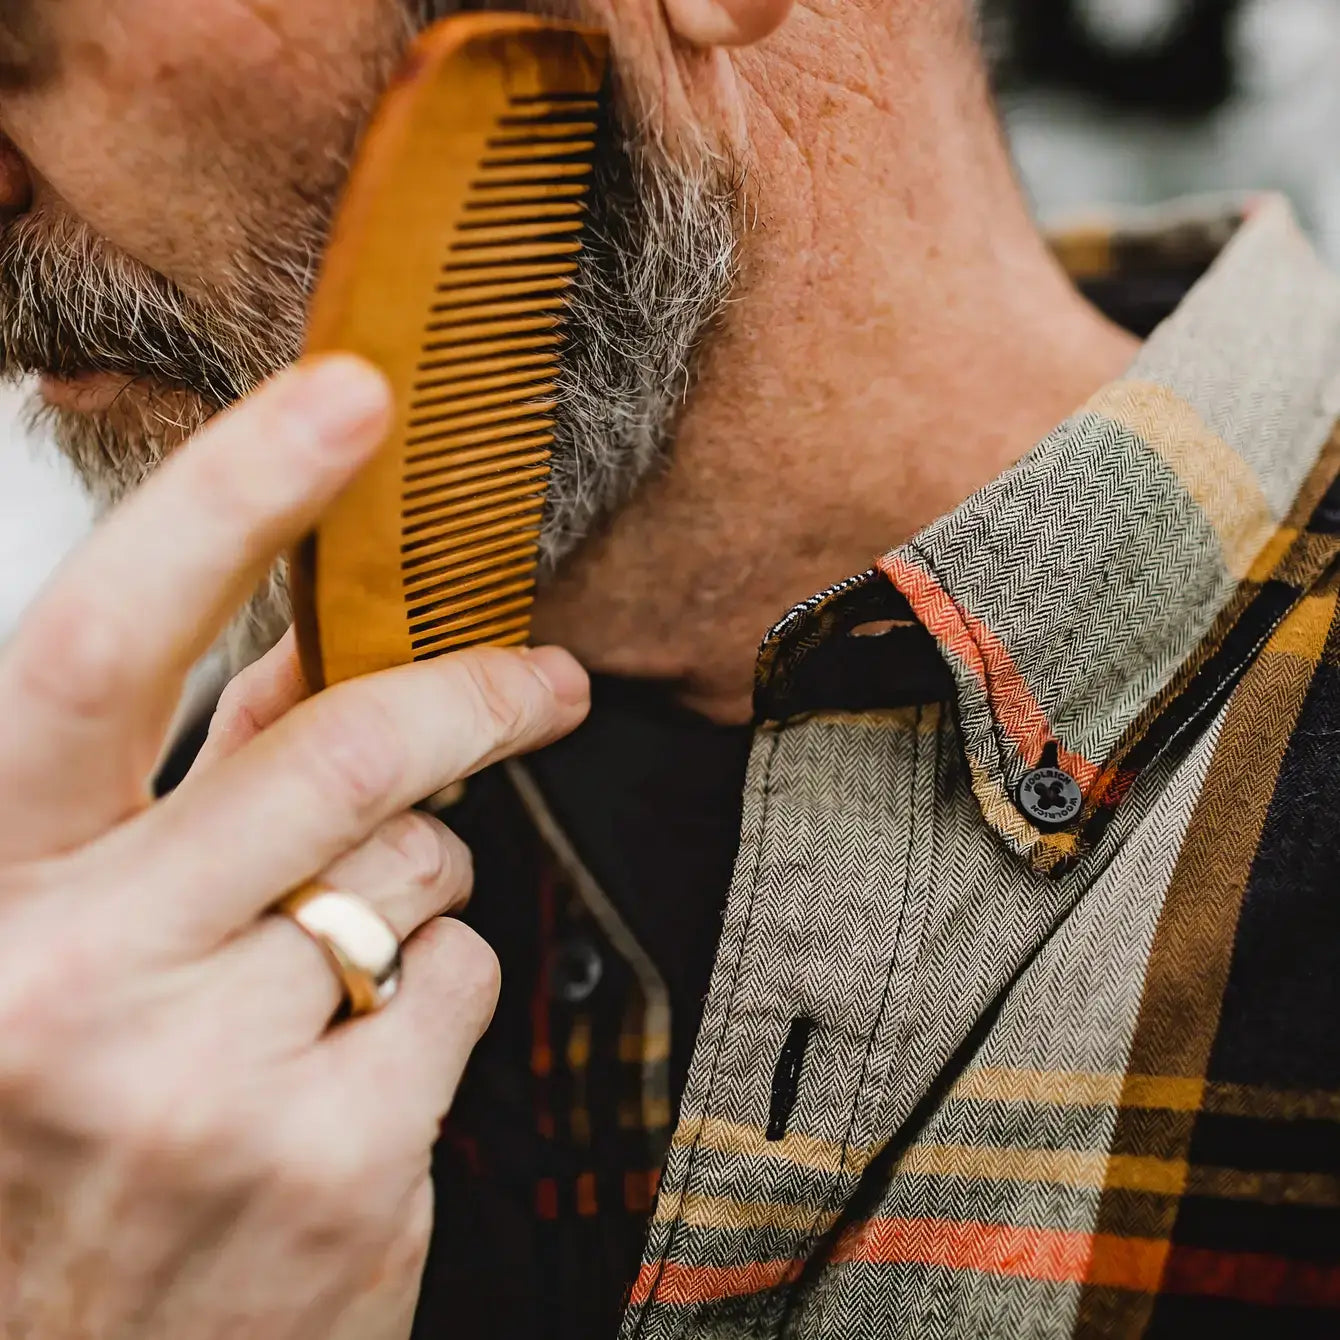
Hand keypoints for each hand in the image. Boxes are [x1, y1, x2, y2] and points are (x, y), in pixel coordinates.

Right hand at [0, 356, 589, 1338]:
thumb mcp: (62, 959)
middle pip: (337, 754)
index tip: (347, 402)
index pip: (97, 653)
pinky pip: (468, 986)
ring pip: (426, 878)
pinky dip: (445, 994)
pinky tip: (362, 1071)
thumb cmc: (59, 1154)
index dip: (225, 501)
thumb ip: (165, 800)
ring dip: (419, 891)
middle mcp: (72, 988)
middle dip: (469, 698)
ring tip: (335, 975)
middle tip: (541, 681)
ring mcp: (210, 1090)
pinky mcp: (340, 1171)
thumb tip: (284, 648)